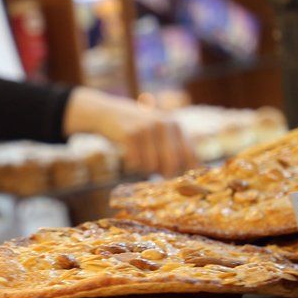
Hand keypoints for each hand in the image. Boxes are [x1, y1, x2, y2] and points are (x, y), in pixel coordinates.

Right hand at [63, 88, 197, 176]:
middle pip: (173, 164)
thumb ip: (174, 149)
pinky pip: (136, 163)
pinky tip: (129, 157)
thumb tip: (189, 179)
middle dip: (166, 175)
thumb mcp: (159, 132)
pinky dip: (133, 165)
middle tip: (158, 177)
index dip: (187, 172)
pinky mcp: (130, 134)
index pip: (190, 155)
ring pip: (153, 166)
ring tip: (140, 160)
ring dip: (146, 169)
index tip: (181, 184)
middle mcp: (164, 124)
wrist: (107, 113)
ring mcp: (147, 128)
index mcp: (175, 125)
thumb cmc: (137, 130)